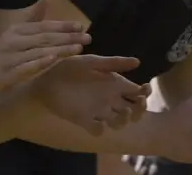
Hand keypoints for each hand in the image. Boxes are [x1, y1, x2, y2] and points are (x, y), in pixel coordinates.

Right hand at [0, 0, 90, 94]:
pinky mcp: (8, 75)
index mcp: (18, 31)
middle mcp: (16, 41)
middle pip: (46, 38)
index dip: (63, 26)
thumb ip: (31, 21)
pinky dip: (40, 62)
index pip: (45, 26)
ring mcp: (12, 58)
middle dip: (69, 37)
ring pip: (40, 51)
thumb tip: (46, 2)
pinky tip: (53, 59)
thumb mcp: (12, 33)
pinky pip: (27, 67)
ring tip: (78, 47)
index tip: (81, 26)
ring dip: (61, 49)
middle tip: (88, 37)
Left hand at [29, 54, 148, 134]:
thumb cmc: (69, 68)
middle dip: (140, 109)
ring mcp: (98, 110)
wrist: (46, 82)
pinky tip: (98, 122)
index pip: (136, 90)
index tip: (144, 89)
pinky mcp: (85, 121)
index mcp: (113, 82)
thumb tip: (138, 61)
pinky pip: (98, 130)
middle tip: (137, 104)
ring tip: (122, 112)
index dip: (145, 92)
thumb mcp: (92, 61)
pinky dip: (100, 129)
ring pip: (120, 121)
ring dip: (124, 120)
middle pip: (133, 108)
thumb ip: (113, 63)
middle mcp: (109, 98)